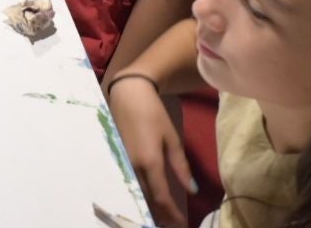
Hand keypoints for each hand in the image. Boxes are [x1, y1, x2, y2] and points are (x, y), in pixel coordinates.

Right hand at [109, 79, 193, 227]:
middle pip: (147, 200)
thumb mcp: (171, 138)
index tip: (182, 224)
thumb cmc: (153, 113)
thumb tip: (192, 190)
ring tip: (162, 217)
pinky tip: (148, 199)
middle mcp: (133, 167)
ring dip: (150, 207)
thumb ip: (180, 166)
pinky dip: (141, 195)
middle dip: (161, 215)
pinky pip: (130, 184)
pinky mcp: (118, 159)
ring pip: (137, 193)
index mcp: (149, 162)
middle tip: (173, 224)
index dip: (172, 214)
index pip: (162, 197)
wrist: (127, 94)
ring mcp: (123, 164)